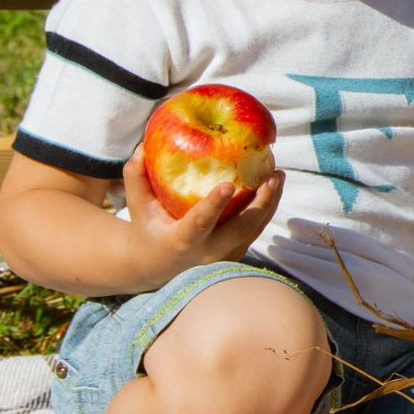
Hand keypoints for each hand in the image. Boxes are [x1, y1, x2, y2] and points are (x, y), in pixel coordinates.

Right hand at [120, 144, 282, 275]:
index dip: (214, 204)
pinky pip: (257, 230)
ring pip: (255, 230)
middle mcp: (208, 252)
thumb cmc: (148, 229)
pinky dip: (268, 208)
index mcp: (182, 241)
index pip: (200, 222)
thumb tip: (142, 147)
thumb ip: (135, 178)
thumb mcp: (137, 207)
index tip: (228, 185)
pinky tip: (274, 185)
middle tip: (271, 175)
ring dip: (271, 202)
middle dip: (260, 203)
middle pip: (241, 229)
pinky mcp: (238, 253)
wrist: (158, 266)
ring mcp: (226, 255)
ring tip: (278, 174)